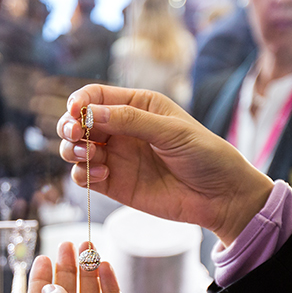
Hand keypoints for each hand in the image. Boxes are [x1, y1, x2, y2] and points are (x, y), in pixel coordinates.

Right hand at [58, 84, 273, 245]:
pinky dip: (84, 174)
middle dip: (69, 127)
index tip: (76, 113)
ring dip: (73, 150)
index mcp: (137, 105)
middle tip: (77, 136)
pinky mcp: (115, 184)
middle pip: (78, 122)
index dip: (79, 102)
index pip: (95, 96)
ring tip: (91, 156)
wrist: (221, 196)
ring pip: (76, 149)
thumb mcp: (171, 131)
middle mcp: (121, 129)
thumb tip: (89, 114)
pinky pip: (85, 176)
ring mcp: (117, 157)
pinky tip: (103, 174)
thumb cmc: (205, 155)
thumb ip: (130, 121)